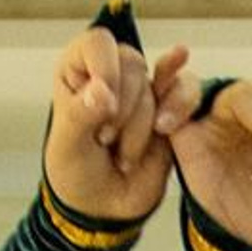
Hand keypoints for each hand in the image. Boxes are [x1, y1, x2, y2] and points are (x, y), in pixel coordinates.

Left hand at [42, 20, 197, 227]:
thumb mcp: (67, 147)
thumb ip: (81, 115)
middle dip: (123, 111)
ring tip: (123, 154)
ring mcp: (143, 92)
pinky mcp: (170, 111)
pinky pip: (184, 91)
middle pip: (132, 65)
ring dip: (142, 127)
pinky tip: (180, 62)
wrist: (103, 207)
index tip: (103, 102)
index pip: (98, 43)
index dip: (105, 68)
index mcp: (78, 71)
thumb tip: (103, 90)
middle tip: (105, 141)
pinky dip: (181, 94)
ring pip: (157, 86)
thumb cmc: (77, 173)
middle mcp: (111, 74)